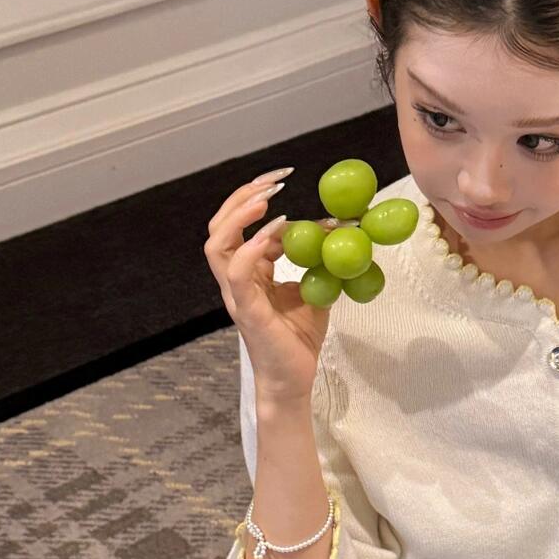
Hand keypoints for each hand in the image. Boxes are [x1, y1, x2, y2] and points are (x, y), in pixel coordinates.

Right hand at [204, 170, 328, 402]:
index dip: (254, 198)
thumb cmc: (298, 338)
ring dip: (239, 217)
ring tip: (266, 200)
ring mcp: (237, 295)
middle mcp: (235, 280)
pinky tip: (277, 233)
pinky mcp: (247, 311)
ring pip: (216, 246)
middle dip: (241, 197)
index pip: (237, 226)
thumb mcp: (315, 289)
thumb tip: (341, 230)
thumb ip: (320, 261)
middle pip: (218, 227)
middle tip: (272, 181)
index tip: (281, 179)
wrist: (294, 380)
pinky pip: (237, 273)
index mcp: (248, 272)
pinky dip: (253, 247)